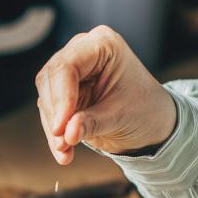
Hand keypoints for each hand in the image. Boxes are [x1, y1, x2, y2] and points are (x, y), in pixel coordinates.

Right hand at [35, 25, 176, 163]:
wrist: (151, 121)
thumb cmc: (144, 109)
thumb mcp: (121, 116)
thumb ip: (91, 123)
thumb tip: (66, 135)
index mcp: (103, 45)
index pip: (67, 66)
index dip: (61, 98)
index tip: (61, 128)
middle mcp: (82, 51)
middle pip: (50, 78)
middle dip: (54, 114)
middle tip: (62, 142)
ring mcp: (71, 70)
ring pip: (46, 97)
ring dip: (53, 128)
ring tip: (65, 152)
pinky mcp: (64, 91)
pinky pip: (49, 112)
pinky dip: (55, 134)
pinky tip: (64, 152)